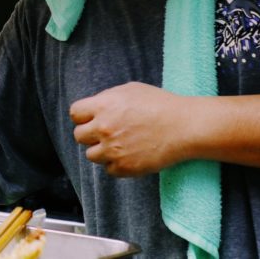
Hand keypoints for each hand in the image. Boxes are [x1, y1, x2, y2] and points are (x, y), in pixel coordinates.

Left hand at [70, 82, 189, 176]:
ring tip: (119, 145)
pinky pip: (109, 170)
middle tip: (105, 133)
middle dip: (90, 134)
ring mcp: (113, 150)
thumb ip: (107, 98)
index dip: (83, 116)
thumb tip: (94, 108)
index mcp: (103, 106)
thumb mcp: (129, 90)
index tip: (91, 119)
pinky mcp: (124, 167)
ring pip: (91, 156)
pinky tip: (129, 154)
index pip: (75, 114)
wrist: (184, 127)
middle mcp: (104, 128)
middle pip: (79, 136)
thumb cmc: (160, 104)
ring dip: (102, 151)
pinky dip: (116, 164)